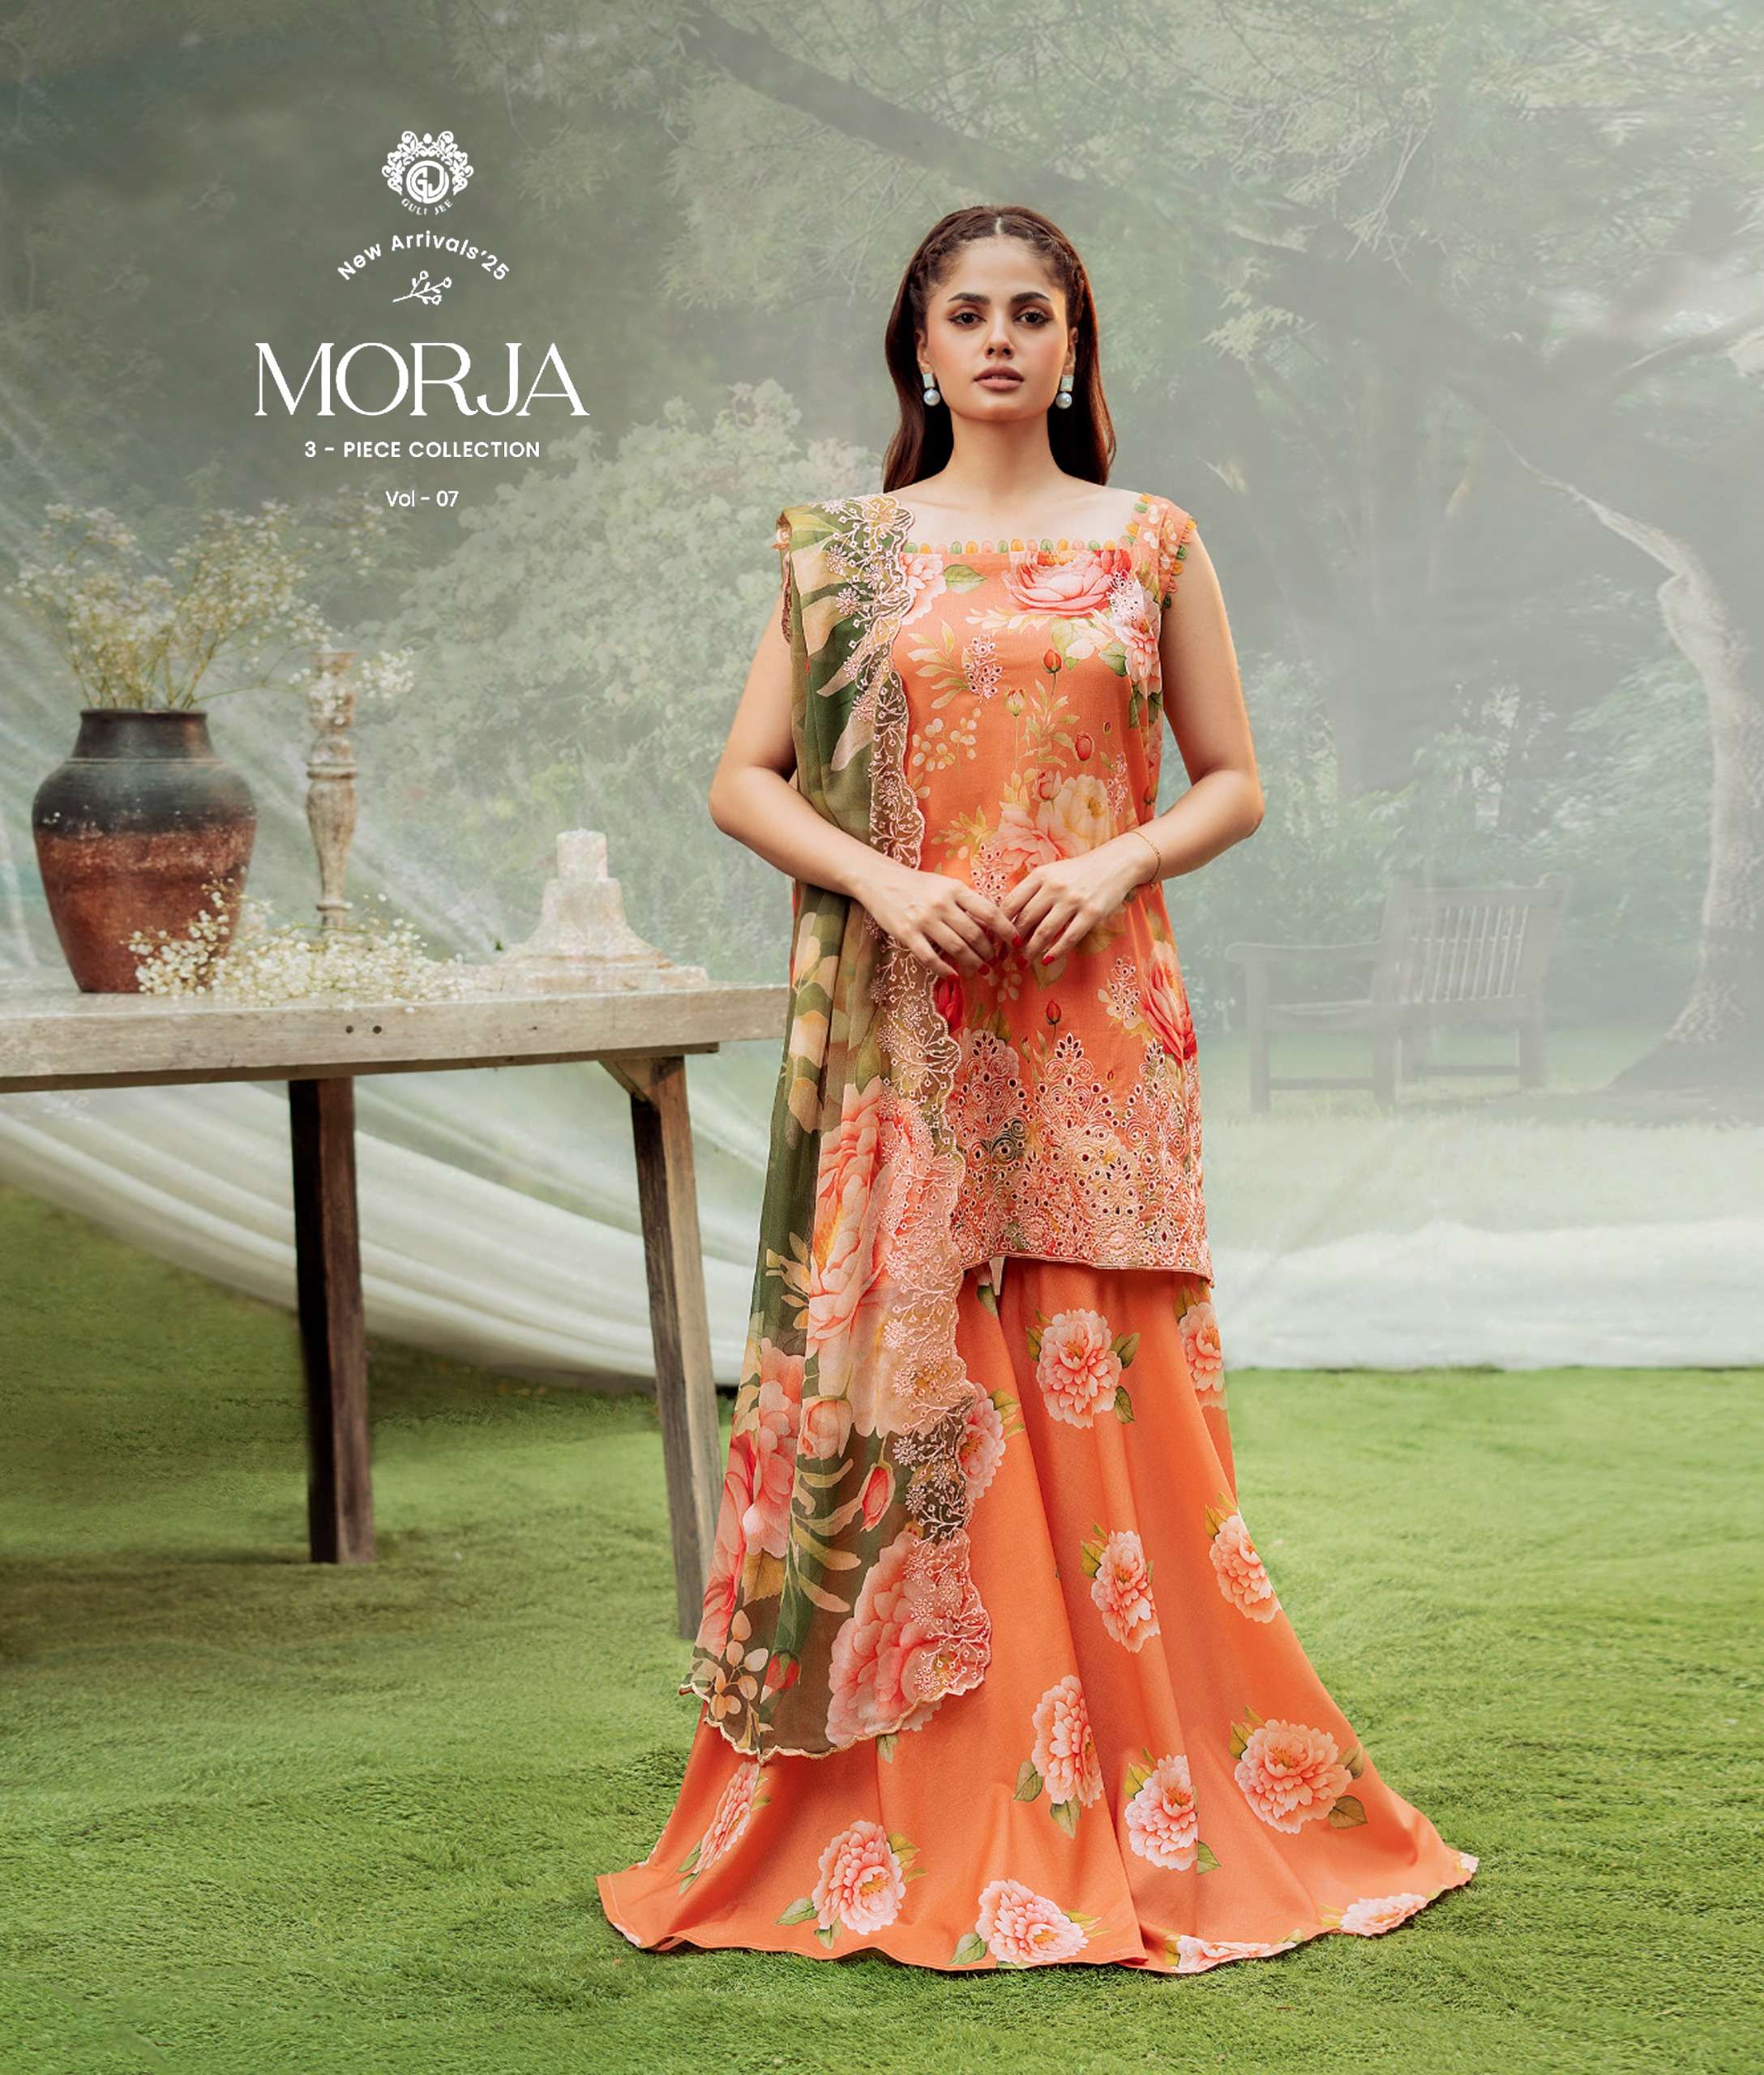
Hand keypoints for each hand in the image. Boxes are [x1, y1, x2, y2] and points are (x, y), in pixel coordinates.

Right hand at [853, 859, 1014, 978]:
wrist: (881, 880)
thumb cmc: (919, 885)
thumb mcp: (946, 885)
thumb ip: (967, 902)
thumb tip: (992, 924)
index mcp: (955, 889)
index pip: (989, 912)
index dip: (1006, 929)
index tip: (1016, 942)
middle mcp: (941, 904)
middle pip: (975, 934)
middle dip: (989, 952)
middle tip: (994, 960)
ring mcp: (923, 920)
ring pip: (957, 948)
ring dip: (972, 962)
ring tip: (980, 969)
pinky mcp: (907, 934)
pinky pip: (930, 958)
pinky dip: (945, 970)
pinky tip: (954, 975)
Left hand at [1002, 836, 1152, 965]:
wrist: (1114, 864)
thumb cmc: (1076, 873)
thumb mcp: (1050, 873)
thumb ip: (1031, 891)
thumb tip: (1008, 918)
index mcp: (1040, 875)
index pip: (1011, 903)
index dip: (1000, 924)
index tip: (995, 939)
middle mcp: (1054, 887)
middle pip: (1025, 920)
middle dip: (1013, 942)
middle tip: (1006, 956)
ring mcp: (1073, 900)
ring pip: (1044, 932)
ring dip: (1030, 951)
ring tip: (1022, 962)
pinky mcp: (1091, 913)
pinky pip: (1069, 938)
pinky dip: (1055, 952)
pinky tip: (1046, 960)